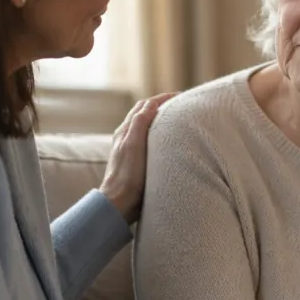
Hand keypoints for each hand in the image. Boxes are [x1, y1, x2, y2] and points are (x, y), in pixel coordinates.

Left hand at [99, 93, 176, 223]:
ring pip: (145, 125)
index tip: (181, 96)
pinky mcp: (133, 160)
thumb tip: (151, 104)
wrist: (118, 202)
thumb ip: (140, 123)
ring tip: (177, 118)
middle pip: (144, 112)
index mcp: (125, 130)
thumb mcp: (133, 145)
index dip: (162, 98)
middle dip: (161, 104)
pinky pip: (147, 138)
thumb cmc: (127, 176)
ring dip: (159, 117)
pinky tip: (167, 140)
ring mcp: (129, 148)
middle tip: (181, 104)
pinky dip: (158, 131)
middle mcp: (126, 136)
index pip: (145, 105)